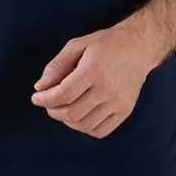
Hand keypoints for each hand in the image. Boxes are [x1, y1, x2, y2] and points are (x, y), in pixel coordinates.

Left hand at [29, 22, 154, 138]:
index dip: (45, 99)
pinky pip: (100, 131)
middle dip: (53, 111)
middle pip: (71, 113)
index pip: (63, 94)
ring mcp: (118, 102)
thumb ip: (57, 65)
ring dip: (67, 121)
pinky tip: (80, 116)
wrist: (139, 47)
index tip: (36, 98)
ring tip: (63, 108)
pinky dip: (84, 128)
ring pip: (84, 125)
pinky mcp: (125, 111)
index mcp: (93, 70)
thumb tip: (40, 87)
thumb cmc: (106, 44)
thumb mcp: (78, 45)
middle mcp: (107, 89)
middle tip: (48, 103)